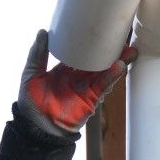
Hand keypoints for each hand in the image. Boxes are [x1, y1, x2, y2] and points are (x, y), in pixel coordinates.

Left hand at [17, 29, 136, 136]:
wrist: (35, 128)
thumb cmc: (30, 102)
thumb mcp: (31, 74)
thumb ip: (37, 54)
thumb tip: (43, 32)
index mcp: (65, 69)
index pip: (82, 53)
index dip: (92, 44)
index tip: (101, 31)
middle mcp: (78, 77)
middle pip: (98, 61)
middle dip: (111, 51)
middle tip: (122, 39)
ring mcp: (86, 87)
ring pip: (105, 72)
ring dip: (118, 61)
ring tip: (129, 51)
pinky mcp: (91, 99)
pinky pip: (103, 86)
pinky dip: (112, 76)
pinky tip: (119, 67)